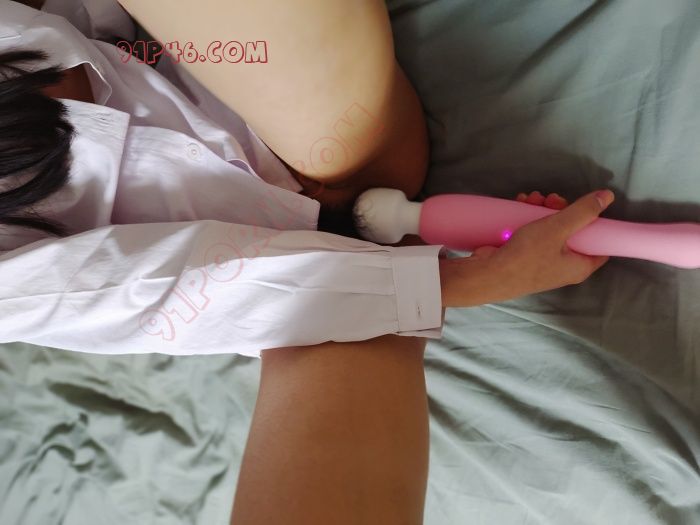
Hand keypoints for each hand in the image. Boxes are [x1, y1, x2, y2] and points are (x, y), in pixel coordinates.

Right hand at [471, 189, 613, 298]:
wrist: (488, 275)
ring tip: (530, 199)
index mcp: (580, 266)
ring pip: (550, 230)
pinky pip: (533, 234)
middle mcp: (563, 267)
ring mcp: (542, 262)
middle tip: (550, 200)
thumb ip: (583, 211)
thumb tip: (607, 196)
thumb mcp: (558, 228)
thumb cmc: (527, 256)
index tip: (584, 207)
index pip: (598, 244)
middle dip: (561, 210)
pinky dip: (528, 219)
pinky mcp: (524, 257)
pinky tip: (520, 205)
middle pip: (572, 232)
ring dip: (542, 211)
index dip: (595, 223)